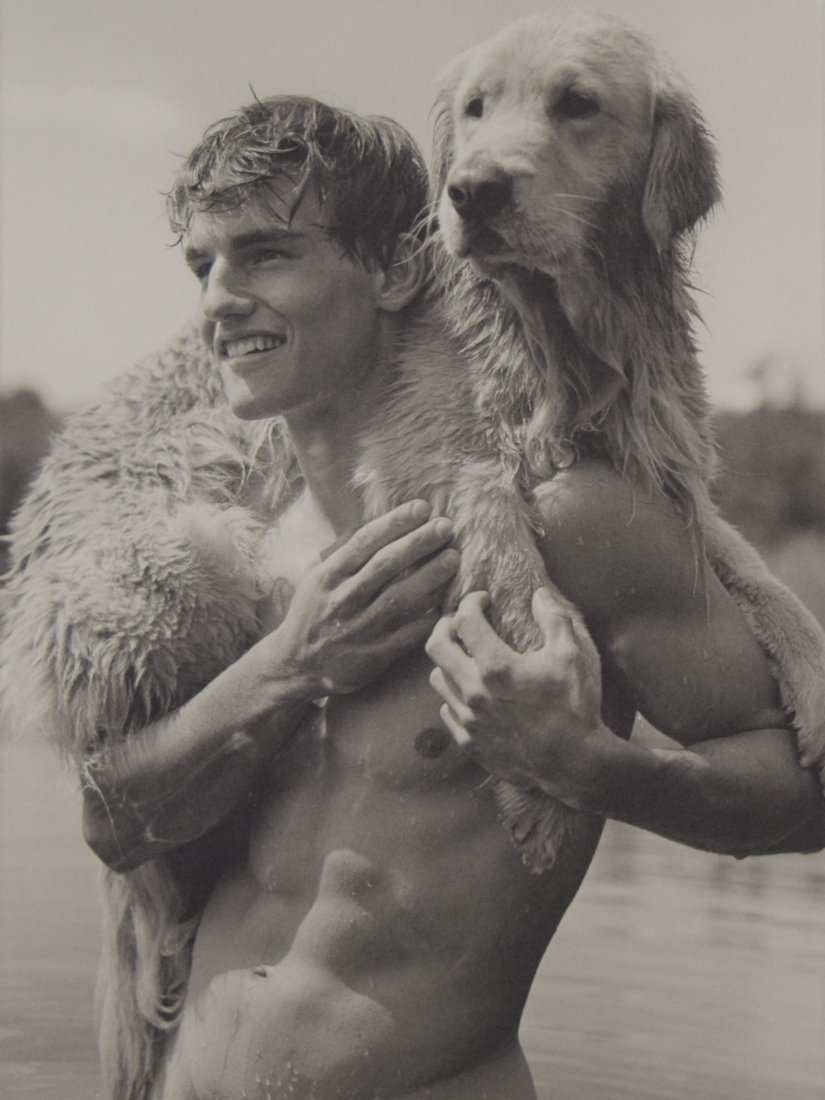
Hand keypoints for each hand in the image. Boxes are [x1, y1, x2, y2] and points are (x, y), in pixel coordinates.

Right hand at [273, 500, 458, 695]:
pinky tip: (448, 603)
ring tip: (453, 558)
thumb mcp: (316, 579)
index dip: (395, 522)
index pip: (365, 541)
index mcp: (328, 576)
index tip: (422, 508)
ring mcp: (359, 629)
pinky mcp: (374, 656)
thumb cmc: (313, 614)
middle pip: (386, 564)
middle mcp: (343, 599)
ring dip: (430, 576)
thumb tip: (378, 524)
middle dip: (418, 542)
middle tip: (446, 526)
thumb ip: (343, 555)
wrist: (296, 665)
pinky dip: (428, 618)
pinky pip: (407, 634)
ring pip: (400, 598)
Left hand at [425, 587, 612, 807]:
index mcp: (496, 667)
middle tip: (461, 622)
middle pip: (436, 647)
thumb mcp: (573, 656)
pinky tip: (473, 693)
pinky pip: (447, 711)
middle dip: (446, 626)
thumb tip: (539, 594)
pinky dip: (454, 696)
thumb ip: (554, 619)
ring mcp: (468, 720)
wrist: (575, 764)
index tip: (483, 599)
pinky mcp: (469, 743)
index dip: (471, 601)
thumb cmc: (575, 707)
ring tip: (466, 657)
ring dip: (448, 662)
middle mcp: (473, 692)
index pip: (465, 620)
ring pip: (438, 680)